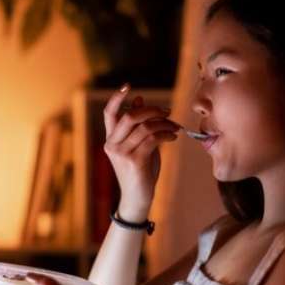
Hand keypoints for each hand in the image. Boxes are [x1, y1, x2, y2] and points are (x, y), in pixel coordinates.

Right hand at [103, 84, 181, 220]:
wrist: (138, 198)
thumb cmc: (140, 172)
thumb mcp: (138, 145)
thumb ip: (138, 125)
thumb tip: (139, 100)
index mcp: (110, 139)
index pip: (109, 113)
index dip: (116, 98)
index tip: (128, 86)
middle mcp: (112, 145)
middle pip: (130, 116)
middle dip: (151, 110)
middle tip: (167, 111)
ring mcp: (122, 153)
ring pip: (144, 127)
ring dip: (164, 123)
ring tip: (174, 127)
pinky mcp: (134, 161)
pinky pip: (152, 138)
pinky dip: (166, 134)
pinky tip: (173, 136)